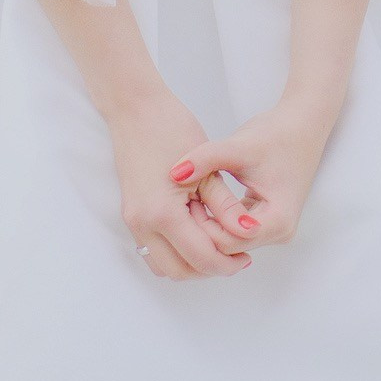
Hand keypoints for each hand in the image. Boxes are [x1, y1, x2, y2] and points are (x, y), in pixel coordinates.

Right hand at [106, 89, 253, 279]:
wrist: (136, 109)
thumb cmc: (173, 130)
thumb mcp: (208, 170)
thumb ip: (226, 206)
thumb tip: (248, 231)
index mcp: (163, 213)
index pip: (201, 258)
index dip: (227, 264)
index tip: (247, 257)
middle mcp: (143, 224)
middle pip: (179, 271)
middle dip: (209, 269)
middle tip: (234, 257)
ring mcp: (133, 221)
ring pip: (163, 266)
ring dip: (190, 264)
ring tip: (217, 245)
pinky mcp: (132, 214)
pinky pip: (153, 250)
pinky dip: (175, 252)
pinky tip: (197, 234)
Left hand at [168, 92, 341, 248]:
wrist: (301, 124)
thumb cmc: (276, 134)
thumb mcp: (238, 147)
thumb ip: (205, 159)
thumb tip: (173, 173)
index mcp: (277, 221)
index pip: (228, 243)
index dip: (202, 226)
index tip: (185, 202)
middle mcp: (279, 232)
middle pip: (229, 246)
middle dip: (204, 228)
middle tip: (182, 202)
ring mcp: (274, 229)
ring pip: (231, 240)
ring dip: (210, 224)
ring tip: (191, 199)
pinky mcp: (267, 220)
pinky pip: (236, 230)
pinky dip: (218, 218)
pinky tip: (204, 199)